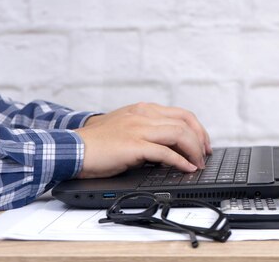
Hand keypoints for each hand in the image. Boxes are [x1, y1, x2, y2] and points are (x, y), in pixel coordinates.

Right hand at [74, 103, 211, 178]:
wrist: (73, 148)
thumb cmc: (98, 142)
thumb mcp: (127, 127)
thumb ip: (148, 131)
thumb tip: (172, 146)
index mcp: (144, 109)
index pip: (182, 114)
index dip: (198, 129)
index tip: (204, 143)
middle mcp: (144, 114)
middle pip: (185, 122)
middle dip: (200, 140)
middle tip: (204, 155)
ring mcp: (139, 128)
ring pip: (179, 134)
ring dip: (193, 150)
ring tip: (197, 164)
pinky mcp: (133, 145)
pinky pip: (165, 152)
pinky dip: (180, 161)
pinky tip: (186, 168)